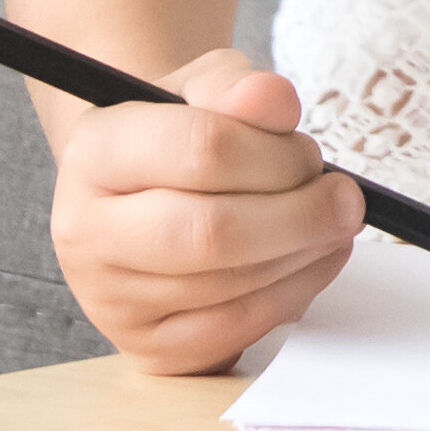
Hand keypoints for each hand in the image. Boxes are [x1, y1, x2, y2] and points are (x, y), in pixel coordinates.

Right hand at [43, 46, 367, 375]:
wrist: (142, 189)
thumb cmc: (182, 129)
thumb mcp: (204, 84)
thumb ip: (237, 86)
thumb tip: (275, 101)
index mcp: (94, 152)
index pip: (200, 150)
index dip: (277, 153)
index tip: (312, 153)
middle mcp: (85, 232)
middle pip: (212, 232)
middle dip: (301, 215)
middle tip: (344, 198)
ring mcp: (109, 299)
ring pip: (228, 286)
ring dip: (304, 253)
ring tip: (330, 223)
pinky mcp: (145, 347)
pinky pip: (232, 331)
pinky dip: (291, 296)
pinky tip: (313, 260)